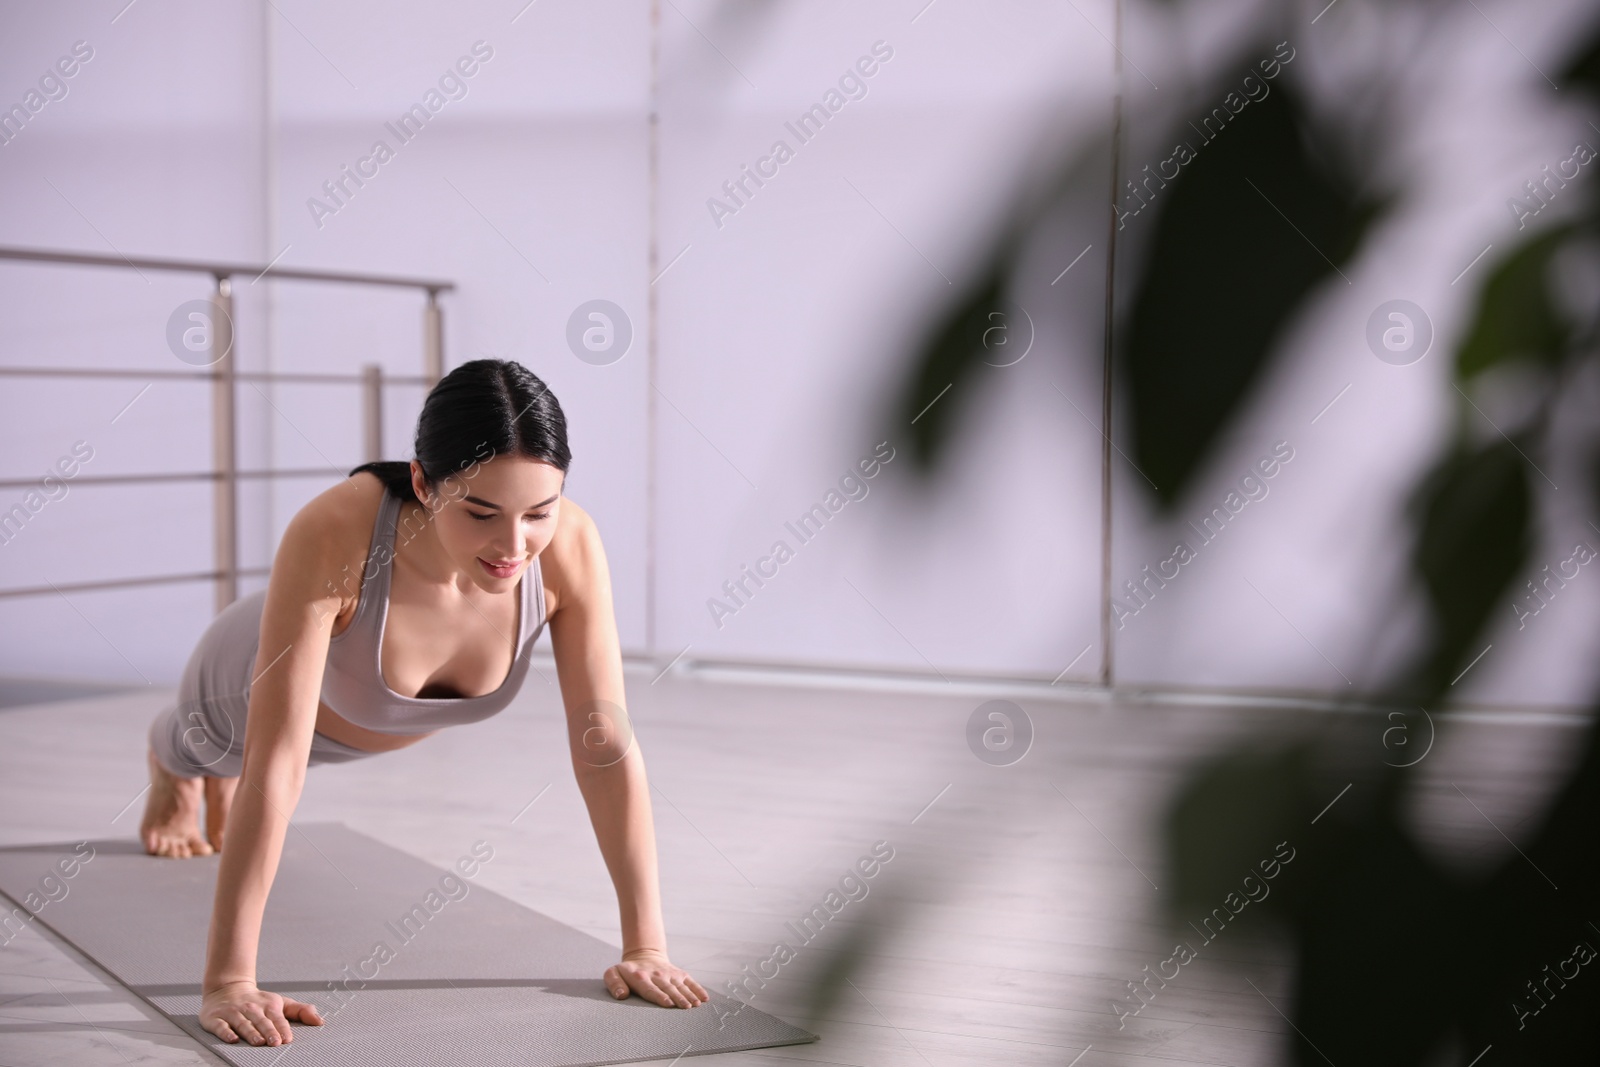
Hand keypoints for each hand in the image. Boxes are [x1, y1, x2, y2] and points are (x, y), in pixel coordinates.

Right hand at [200, 979, 323, 1045]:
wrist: (227, 987)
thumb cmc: (258, 1001)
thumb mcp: (280, 1002)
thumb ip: (300, 1011)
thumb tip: (320, 1022)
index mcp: (268, 1005)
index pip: (277, 1018)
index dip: (283, 1028)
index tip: (288, 1039)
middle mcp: (251, 1008)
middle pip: (261, 1021)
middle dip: (269, 1032)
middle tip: (276, 1043)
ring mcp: (233, 1012)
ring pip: (243, 1023)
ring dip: (251, 1033)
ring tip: (259, 1042)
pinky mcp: (215, 1018)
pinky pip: (220, 1026)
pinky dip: (226, 1032)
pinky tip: (232, 1039)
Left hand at [603, 949, 709, 1007]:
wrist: (644, 955)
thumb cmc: (627, 971)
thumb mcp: (613, 974)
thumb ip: (614, 984)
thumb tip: (622, 994)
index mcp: (641, 978)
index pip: (651, 989)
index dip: (660, 996)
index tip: (668, 1003)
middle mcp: (657, 975)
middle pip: (669, 988)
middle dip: (678, 998)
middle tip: (686, 1007)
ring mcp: (670, 974)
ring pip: (681, 985)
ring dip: (689, 995)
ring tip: (695, 1005)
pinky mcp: (679, 974)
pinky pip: (690, 981)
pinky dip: (698, 989)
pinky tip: (704, 998)